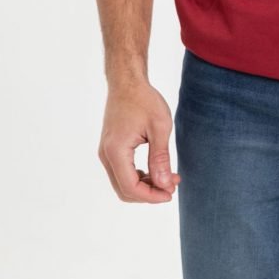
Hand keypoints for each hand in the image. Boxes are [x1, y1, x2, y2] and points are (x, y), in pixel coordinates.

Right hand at [98, 80, 181, 202]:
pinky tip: (156, 169)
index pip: (131, 188)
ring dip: (145, 185)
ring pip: (122, 182)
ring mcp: (106, 152)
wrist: (127, 82)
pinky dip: (138, 176)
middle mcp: (106, 155)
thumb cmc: (144, 99)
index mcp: (116, 151)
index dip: (151, 196)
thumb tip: (164, 185)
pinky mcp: (110, 148)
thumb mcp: (159, 127)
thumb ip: (160, 158)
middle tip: (172, 185)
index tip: (171, 193)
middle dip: (149, 193)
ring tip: (168, 177)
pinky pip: (122, 171)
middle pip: (124, 190)